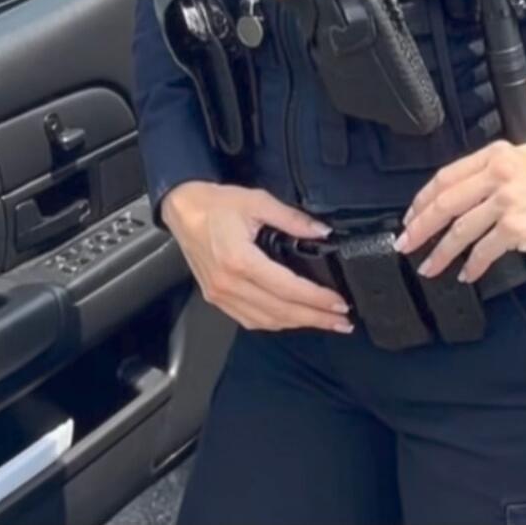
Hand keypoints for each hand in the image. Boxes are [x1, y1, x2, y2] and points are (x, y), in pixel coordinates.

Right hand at [161, 181, 352, 333]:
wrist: (183, 210)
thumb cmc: (217, 204)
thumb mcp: (258, 201)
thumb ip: (292, 218)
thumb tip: (322, 231)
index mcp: (240, 260)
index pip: (287, 288)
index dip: (316, 299)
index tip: (339, 303)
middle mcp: (229, 284)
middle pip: (280, 311)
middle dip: (315, 318)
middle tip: (342, 322)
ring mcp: (221, 295)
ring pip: (266, 321)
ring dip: (298, 324)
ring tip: (324, 322)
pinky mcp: (217, 298)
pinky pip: (250, 320)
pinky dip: (275, 323)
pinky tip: (293, 319)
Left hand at [394, 83, 525, 282]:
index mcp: (500, 154)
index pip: (449, 176)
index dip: (424, 198)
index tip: (413, 214)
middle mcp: (499, 176)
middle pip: (446, 203)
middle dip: (420, 226)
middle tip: (406, 243)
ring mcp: (506, 204)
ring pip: (460, 230)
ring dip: (440, 252)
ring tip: (429, 265)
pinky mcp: (516, 230)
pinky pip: (484, 250)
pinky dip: (472, 266)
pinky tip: (466, 274)